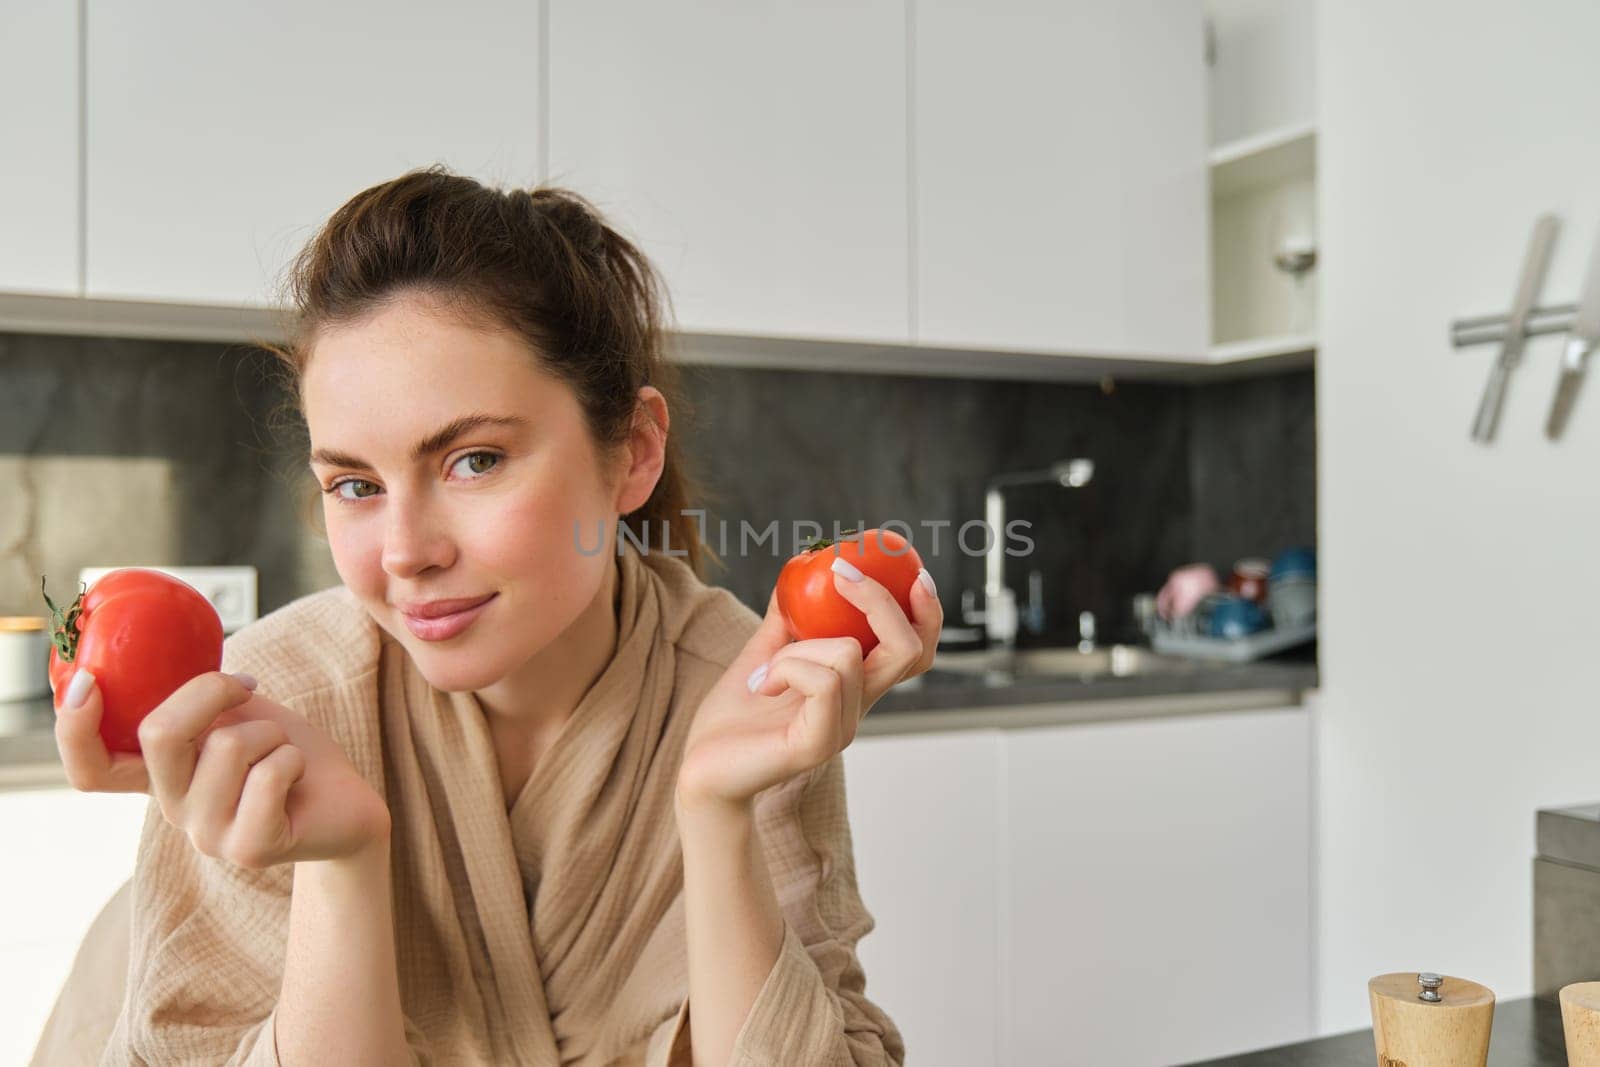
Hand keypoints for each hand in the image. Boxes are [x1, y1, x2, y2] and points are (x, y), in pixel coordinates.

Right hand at [53, 669, 389, 867]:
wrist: (346, 801)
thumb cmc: (286, 751)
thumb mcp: (236, 714)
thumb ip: (195, 703)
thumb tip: (157, 658)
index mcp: (160, 776)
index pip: (90, 767)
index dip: (73, 728)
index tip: (87, 681)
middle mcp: (171, 809)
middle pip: (159, 735)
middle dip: (211, 691)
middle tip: (246, 689)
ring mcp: (206, 834)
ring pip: (227, 746)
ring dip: (271, 732)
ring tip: (282, 753)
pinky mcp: (247, 848)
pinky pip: (268, 774)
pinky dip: (293, 757)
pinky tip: (297, 777)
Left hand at [677, 562, 942, 811]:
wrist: (702, 769)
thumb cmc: (733, 718)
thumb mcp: (763, 652)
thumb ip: (788, 617)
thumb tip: (801, 568)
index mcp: (855, 687)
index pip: (916, 651)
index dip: (928, 612)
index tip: (914, 572)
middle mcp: (858, 708)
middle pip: (909, 650)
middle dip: (882, 601)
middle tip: (842, 572)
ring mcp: (842, 729)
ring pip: (849, 653)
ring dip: (799, 646)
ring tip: (765, 671)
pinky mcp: (818, 744)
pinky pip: (822, 681)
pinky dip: (786, 667)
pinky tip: (761, 686)